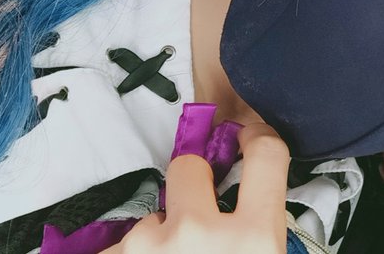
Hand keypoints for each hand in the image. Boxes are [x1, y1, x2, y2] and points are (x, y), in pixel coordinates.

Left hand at [106, 123, 290, 252]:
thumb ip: (260, 231)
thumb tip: (254, 205)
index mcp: (255, 240)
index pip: (266, 155)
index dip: (258, 139)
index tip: (248, 140)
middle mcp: (201, 236)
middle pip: (187, 166)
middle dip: (189, 187)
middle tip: (196, 222)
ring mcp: (150, 247)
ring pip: (148, 218)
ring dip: (156, 238)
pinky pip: (117, 247)